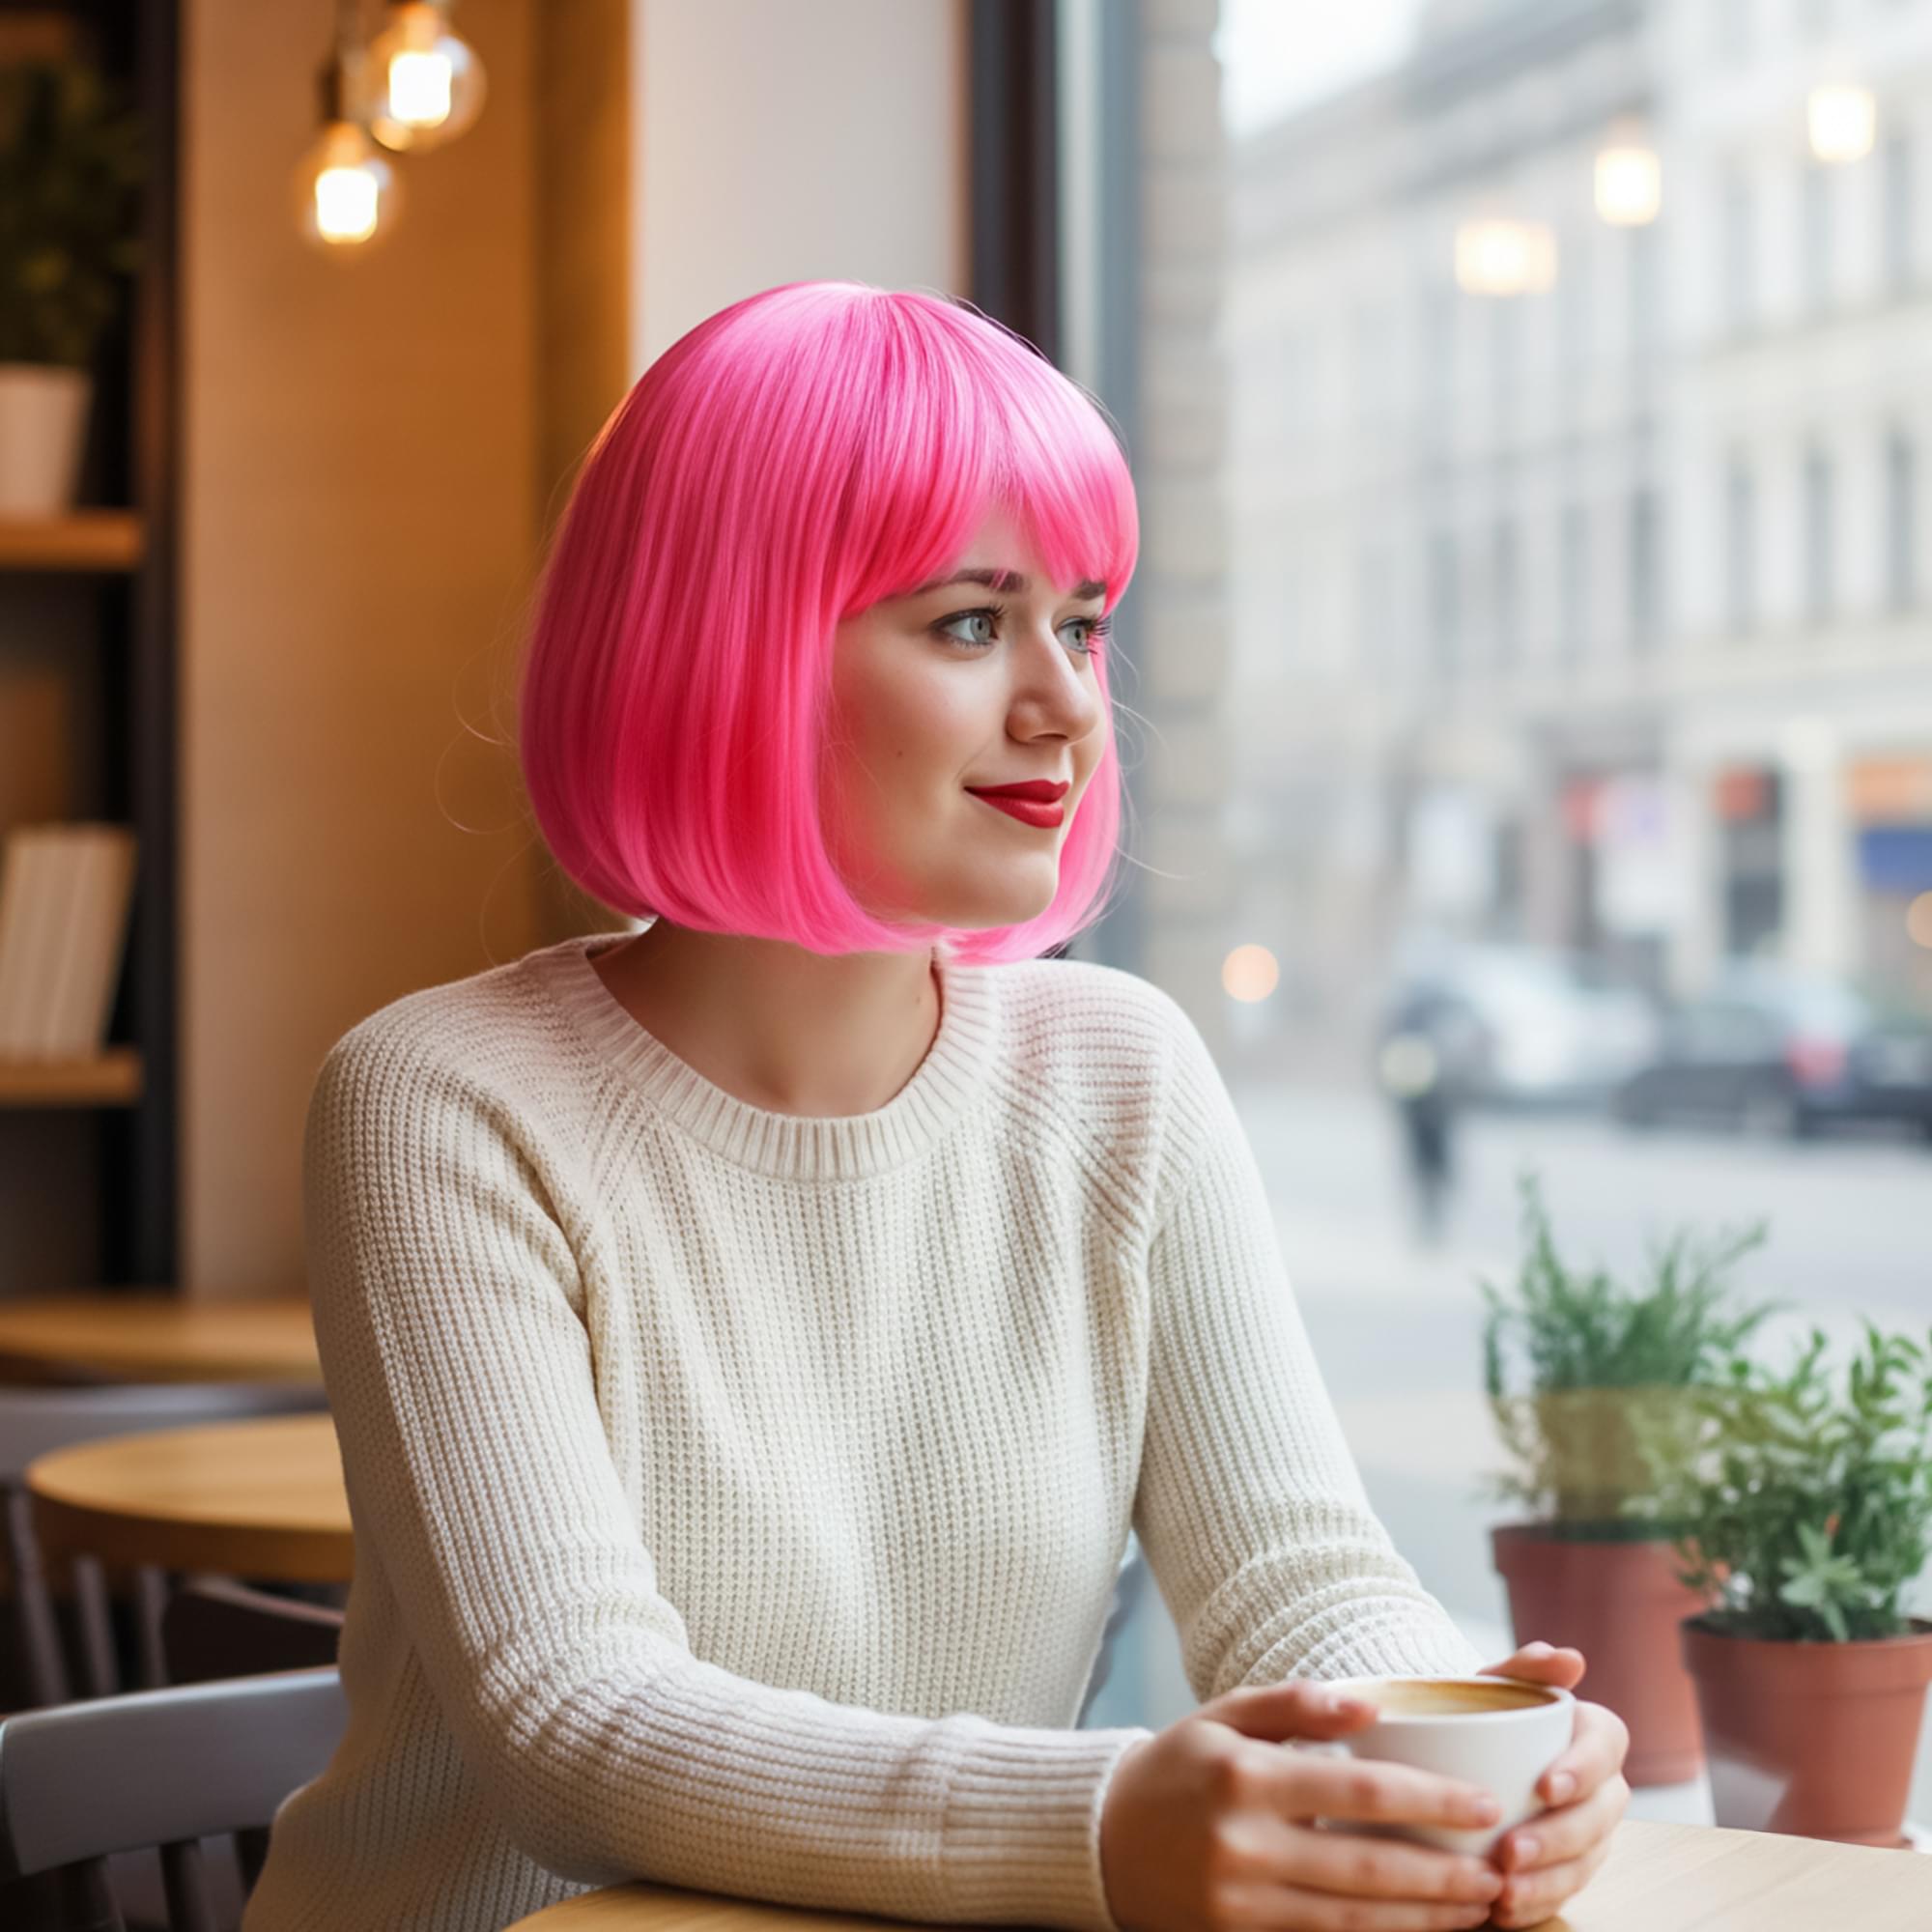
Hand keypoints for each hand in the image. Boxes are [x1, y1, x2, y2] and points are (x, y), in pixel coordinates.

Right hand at [1099, 1679, 1509, 1931]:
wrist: (1102, 1841)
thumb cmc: (1177, 1767)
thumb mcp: (1223, 1715)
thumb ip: (1296, 1703)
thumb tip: (1371, 1705)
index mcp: (1245, 1779)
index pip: (1356, 1792)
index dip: (1427, 1801)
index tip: (1483, 1803)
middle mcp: (1243, 1847)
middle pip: (1367, 1870)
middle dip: (1443, 1875)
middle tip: (1500, 1871)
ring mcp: (1240, 1905)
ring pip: (1354, 1922)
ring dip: (1426, 1919)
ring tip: (1479, 1906)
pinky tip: (1421, 1931)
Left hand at [1476, 1642, 1630, 1927]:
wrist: (1454, 1752)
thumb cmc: (1479, 1712)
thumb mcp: (1490, 1684)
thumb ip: (1523, 1668)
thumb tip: (1567, 1658)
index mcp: (1592, 1733)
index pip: (1606, 1747)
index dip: (1582, 1770)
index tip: (1544, 1787)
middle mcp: (1602, 1786)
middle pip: (1599, 1816)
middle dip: (1558, 1838)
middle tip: (1511, 1850)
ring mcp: (1590, 1831)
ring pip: (1585, 1863)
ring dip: (1547, 1881)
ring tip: (1503, 1891)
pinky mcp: (1570, 1867)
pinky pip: (1563, 1891)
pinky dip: (1535, 1904)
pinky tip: (1502, 1912)